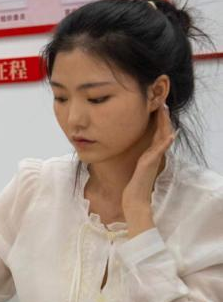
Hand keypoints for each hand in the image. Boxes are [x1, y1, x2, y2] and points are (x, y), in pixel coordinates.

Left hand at [122, 104, 174, 235]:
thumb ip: (138, 158)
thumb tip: (132, 150)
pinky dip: (165, 142)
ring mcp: (154, 158)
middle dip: (163, 118)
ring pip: (163, 137)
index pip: (156, 133)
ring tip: (165, 110)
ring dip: (165, 124)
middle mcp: (154, 154)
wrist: (134, 197)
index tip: (158, 108)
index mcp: (150, 154)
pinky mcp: (151, 163)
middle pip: (162, 132)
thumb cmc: (134, 184)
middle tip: (163, 103)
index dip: (158, 121)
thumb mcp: (136, 166)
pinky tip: (170, 135)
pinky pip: (160, 151)